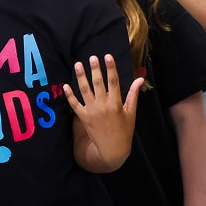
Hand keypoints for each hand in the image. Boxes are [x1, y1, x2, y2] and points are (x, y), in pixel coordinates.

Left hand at [64, 54, 143, 168]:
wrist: (112, 149)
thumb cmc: (124, 130)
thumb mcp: (131, 112)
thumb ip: (133, 94)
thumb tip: (140, 78)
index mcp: (116, 104)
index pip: (114, 81)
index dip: (111, 68)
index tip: (108, 56)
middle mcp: (103, 106)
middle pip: (98, 83)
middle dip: (95, 69)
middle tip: (92, 57)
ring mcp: (92, 112)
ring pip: (85, 91)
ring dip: (81, 77)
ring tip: (78, 65)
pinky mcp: (83, 118)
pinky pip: (75, 104)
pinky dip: (70, 95)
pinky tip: (66, 86)